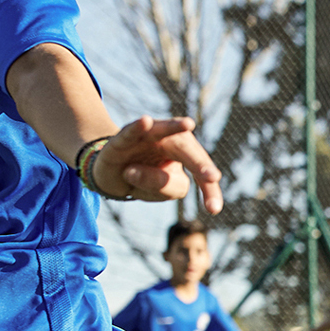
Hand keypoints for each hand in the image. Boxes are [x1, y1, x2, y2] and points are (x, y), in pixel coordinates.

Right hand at [91, 116, 222, 212]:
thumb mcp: (161, 191)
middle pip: (187, 149)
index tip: (214, 209)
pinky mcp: (123, 139)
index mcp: (185, 155)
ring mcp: (146, 138)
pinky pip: (130, 132)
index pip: (201, 171)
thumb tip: (138, 173)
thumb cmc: (146, 180)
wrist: (115, 173)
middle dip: (199, 163)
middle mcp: (169, 141)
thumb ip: (163, 185)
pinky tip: (145, 121)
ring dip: (174, 128)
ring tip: (188, 124)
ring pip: (162, 132)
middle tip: (212, 177)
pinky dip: (138, 127)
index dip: (209, 189)